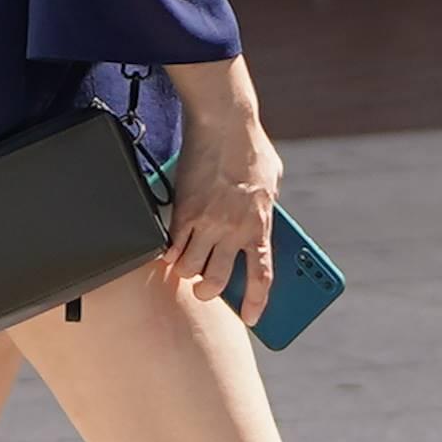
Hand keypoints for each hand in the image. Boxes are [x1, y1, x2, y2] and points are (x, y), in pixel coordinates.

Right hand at [163, 102, 279, 313]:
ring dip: (186, 272)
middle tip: (206, 289)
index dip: (255, 303)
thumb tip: (263, 218)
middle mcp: (233, 228)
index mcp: (261, 224)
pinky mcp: (182, 210)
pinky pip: (170, 246)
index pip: (260, 276)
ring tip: (186, 266)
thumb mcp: (273, 180)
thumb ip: (268, 205)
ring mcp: (205, 222)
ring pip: (188, 268)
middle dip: (208, 293)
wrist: (223, 122)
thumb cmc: (251, 148)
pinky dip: (169, 252)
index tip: (252, 319)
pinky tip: (170, 251)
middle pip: (215, 281)